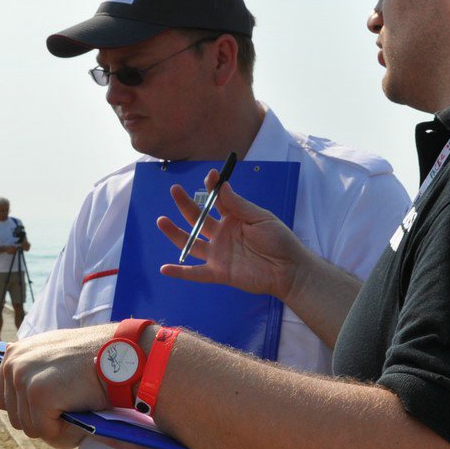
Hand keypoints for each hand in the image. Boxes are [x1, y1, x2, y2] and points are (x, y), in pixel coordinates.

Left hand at [0, 327, 112, 443]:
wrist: (121, 355)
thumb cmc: (95, 359)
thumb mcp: (56, 358)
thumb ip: (36, 373)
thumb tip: (26, 409)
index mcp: (14, 354)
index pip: (1, 400)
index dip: (27, 411)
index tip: (51, 408)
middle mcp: (13, 363)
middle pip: (16, 418)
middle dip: (44, 421)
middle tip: (71, 408)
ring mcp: (24, 377)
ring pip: (31, 428)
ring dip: (57, 428)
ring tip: (79, 409)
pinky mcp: (39, 394)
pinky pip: (47, 432)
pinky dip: (68, 433)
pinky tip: (83, 414)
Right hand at [156, 173, 310, 301]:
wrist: (288, 270)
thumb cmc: (279, 240)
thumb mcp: (261, 218)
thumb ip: (239, 205)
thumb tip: (222, 186)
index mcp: (233, 218)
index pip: (217, 200)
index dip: (212, 187)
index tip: (210, 175)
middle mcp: (221, 234)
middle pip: (198, 218)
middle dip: (185, 204)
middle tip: (174, 190)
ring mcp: (218, 253)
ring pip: (191, 243)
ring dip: (175, 233)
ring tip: (161, 221)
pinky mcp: (219, 272)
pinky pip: (196, 273)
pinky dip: (180, 272)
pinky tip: (165, 268)